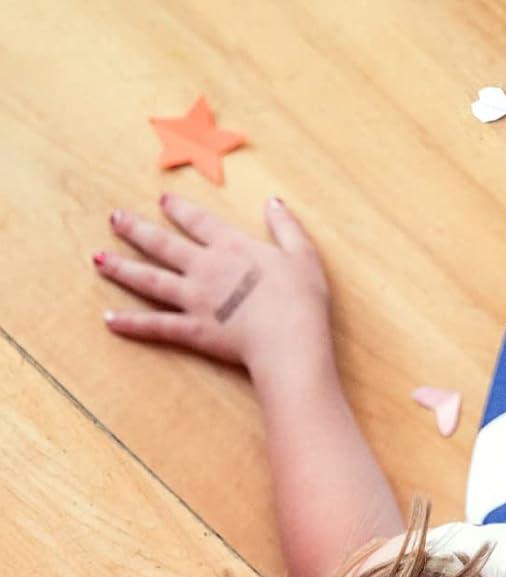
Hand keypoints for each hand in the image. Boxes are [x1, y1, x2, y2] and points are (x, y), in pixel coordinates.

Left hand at [94, 194, 331, 380]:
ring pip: (150, 279)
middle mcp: (205, 267)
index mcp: (231, 247)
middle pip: (163, 244)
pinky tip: (109, 319)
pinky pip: (156, 325)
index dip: (179, 209)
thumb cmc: (302, 301)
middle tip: (115, 219)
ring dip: (121, 268)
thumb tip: (274, 202)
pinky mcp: (193, 330)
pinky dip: (132, 324)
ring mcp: (194, 299)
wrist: (290, 342)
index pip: (199, 222)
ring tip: (98, 260)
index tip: (163, 200)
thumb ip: (287, 227)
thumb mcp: (303, 257)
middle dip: (136, 230)